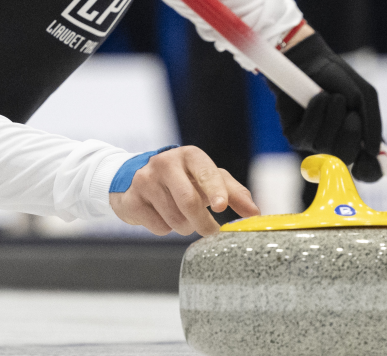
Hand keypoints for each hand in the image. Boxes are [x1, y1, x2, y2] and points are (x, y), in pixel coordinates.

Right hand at [110, 146, 258, 236]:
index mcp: (189, 155)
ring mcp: (145, 181)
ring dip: (185, 227)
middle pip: (189, 201)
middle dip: (203, 223)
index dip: (215, 190)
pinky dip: (166, 229)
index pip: (204, 172)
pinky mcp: (131, 200)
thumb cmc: (181, 179)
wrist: (133, 178)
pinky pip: (158, 227)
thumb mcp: (206, 178)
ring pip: (175, 219)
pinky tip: (162, 216)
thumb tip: (254, 213)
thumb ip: (233, 192)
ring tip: (182, 217)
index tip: (221, 207)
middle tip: (210, 231)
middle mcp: (165, 163)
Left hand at [270, 32, 383, 181]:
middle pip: (345, 160)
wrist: (309, 61)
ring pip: (326, 147)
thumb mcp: (364, 96)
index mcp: (357, 139)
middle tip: (352, 115)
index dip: (370, 172)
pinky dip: (315, 114)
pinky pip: (307, 136)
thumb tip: (374, 152)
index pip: (366, 169)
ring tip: (332, 96)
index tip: (371, 161)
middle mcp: (336, 145)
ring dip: (332, 118)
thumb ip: (372, 123)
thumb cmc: (338, 78)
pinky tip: (317, 98)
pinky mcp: (295, 136)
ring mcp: (314, 143)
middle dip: (350, 136)